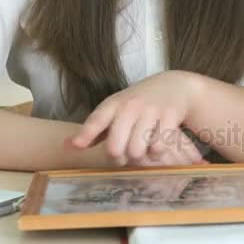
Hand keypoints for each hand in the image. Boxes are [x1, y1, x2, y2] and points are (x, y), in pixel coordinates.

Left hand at [66, 71, 207, 166]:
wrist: (175, 85)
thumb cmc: (140, 102)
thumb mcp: (116, 109)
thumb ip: (94, 129)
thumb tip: (68, 146)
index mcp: (115, 103)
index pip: (97, 119)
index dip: (86, 134)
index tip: (77, 146)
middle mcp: (131, 105)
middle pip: (116, 147)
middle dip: (119, 158)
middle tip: (124, 157)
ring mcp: (151, 110)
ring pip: (137, 150)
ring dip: (139, 158)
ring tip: (141, 152)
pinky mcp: (169, 116)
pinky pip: (158, 147)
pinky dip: (157, 153)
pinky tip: (156, 147)